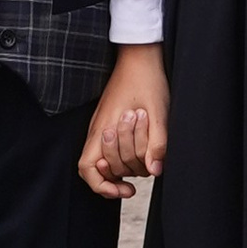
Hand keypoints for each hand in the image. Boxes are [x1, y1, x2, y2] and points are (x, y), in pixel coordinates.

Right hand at [79, 47, 168, 197]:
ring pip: (112, 160)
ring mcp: (103, 127)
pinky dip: (129, 154)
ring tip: (149, 145)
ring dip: (131, 160)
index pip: (88, 168)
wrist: (141, 57)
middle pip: (104, 168)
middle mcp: (99, 130)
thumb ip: (156, 143)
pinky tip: (144, 152)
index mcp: (104, 127)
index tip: (125, 189)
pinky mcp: (110, 123)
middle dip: (126, 171)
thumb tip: (154, 171)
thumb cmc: (147, 80)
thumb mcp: (158, 112)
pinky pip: (114, 149)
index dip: (102, 185)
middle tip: (148, 163)